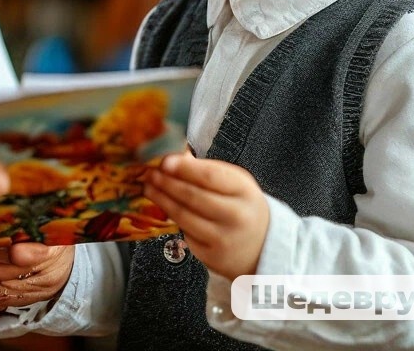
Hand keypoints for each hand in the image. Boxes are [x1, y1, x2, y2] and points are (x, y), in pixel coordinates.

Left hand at [144, 151, 267, 280]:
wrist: (265, 247)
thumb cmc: (243, 206)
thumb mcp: (235, 182)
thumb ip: (207, 170)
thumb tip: (175, 157)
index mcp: (244, 191)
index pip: (210, 177)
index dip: (184, 168)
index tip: (164, 161)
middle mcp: (236, 217)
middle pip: (193, 196)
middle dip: (166, 182)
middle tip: (149, 172)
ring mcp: (224, 239)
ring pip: (184, 216)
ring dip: (161, 199)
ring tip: (148, 187)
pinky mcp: (212, 257)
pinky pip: (185, 234)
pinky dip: (172, 218)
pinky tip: (162, 207)